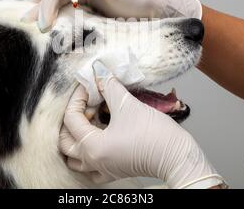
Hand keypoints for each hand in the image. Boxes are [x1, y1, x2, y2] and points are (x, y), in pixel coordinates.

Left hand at [59, 61, 224, 187]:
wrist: (178, 156)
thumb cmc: (155, 135)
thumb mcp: (128, 105)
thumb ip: (109, 87)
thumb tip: (99, 73)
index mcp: (93, 147)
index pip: (71, 119)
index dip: (78, 98)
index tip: (89, 85)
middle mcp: (94, 161)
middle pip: (65, 141)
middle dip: (71, 119)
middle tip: (86, 103)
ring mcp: (103, 169)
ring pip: (74, 156)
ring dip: (76, 137)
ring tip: (90, 118)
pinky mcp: (114, 171)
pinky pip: (90, 166)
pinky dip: (87, 152)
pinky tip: (98, 135)